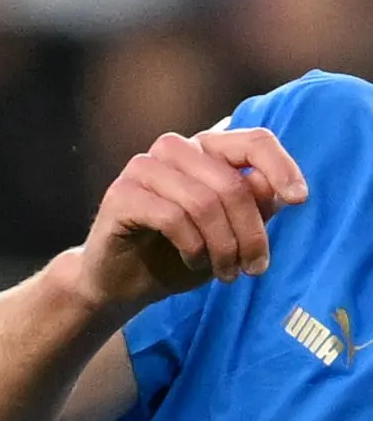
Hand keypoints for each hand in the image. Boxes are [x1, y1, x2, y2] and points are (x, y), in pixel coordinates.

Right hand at [71, 128, 309, 309]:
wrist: (126, 279)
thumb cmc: (185, 249)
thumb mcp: (233, 231)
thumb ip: (255, 204)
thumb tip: (279, 188)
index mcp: (206, 150)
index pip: (254, 140)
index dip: (282, 166)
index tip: (299, 200)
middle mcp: (174, 149)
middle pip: (231, 184)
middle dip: (250, 235)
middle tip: (253, 270)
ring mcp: (143, 168)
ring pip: (203, 203)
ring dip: (223, 247)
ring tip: (226, 273)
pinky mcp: (121, 194)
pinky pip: (171, 217)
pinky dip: (192, 247)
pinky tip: (193, 260)